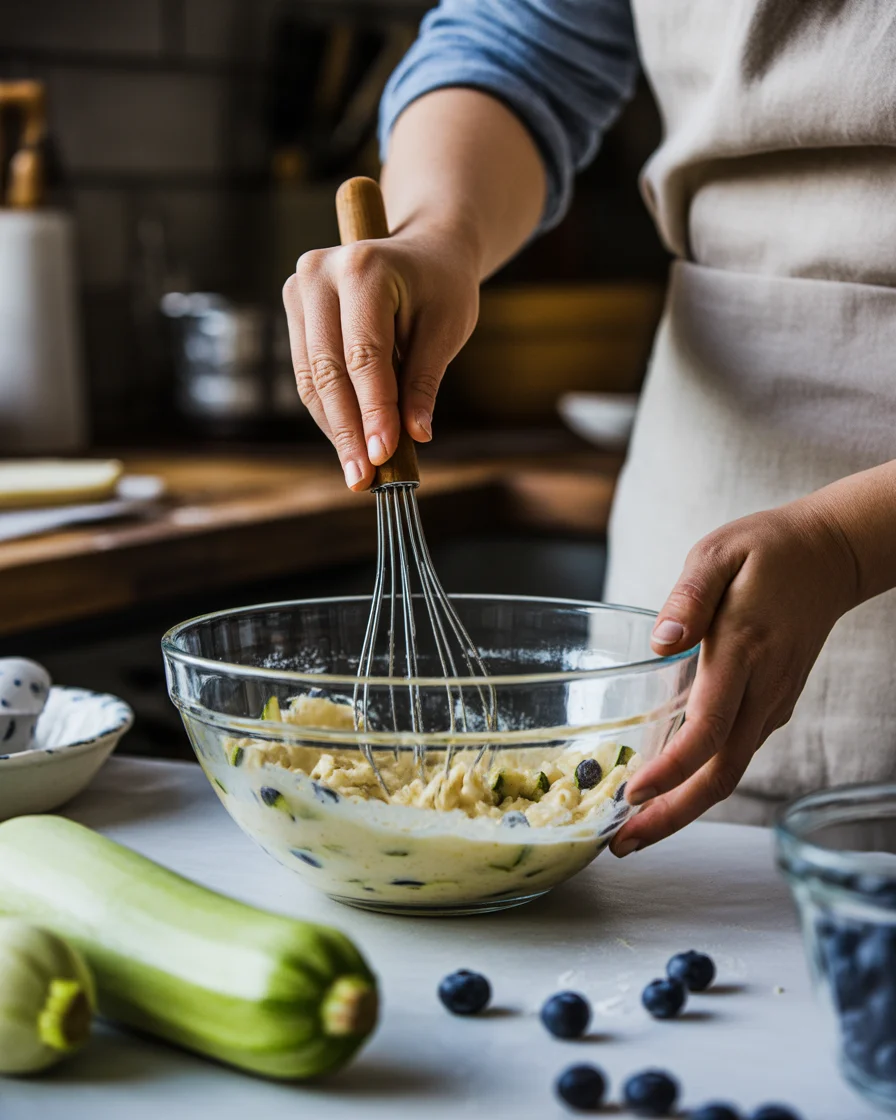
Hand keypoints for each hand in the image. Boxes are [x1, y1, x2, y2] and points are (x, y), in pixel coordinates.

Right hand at [282, 224, 479, 489]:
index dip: (373, 410)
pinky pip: (307, 375)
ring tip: (359, 472)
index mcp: (364, 268)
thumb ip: (424, 380)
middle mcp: (320, 273)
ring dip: (335, 430)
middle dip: (348, 430)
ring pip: (311, 379)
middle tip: (365, 478)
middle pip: (328, 370)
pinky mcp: (295, 309)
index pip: (364, 355)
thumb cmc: (442, 286)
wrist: (423, 248)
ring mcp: (300, 289)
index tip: (385, 456)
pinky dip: (329, 413)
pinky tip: (350, 444)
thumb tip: (414, 436)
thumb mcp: (447, 328)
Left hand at [610, 498, 859, 856]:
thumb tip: (660, 643)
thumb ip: (689, 597)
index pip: (708, 728)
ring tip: (633, 831)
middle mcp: (763, 689)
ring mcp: (773, 702)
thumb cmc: (766, 550)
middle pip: (721, 774)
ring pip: (730, 773)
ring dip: (684, 808)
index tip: (631, 795)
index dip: (671, 770)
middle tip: (621, 846)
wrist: (831, 557)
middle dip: (672, 817)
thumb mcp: (718, 553)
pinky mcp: (772, 705)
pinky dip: (701, 782)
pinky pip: (736, 754)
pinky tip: (666, 789)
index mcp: (744, 651)